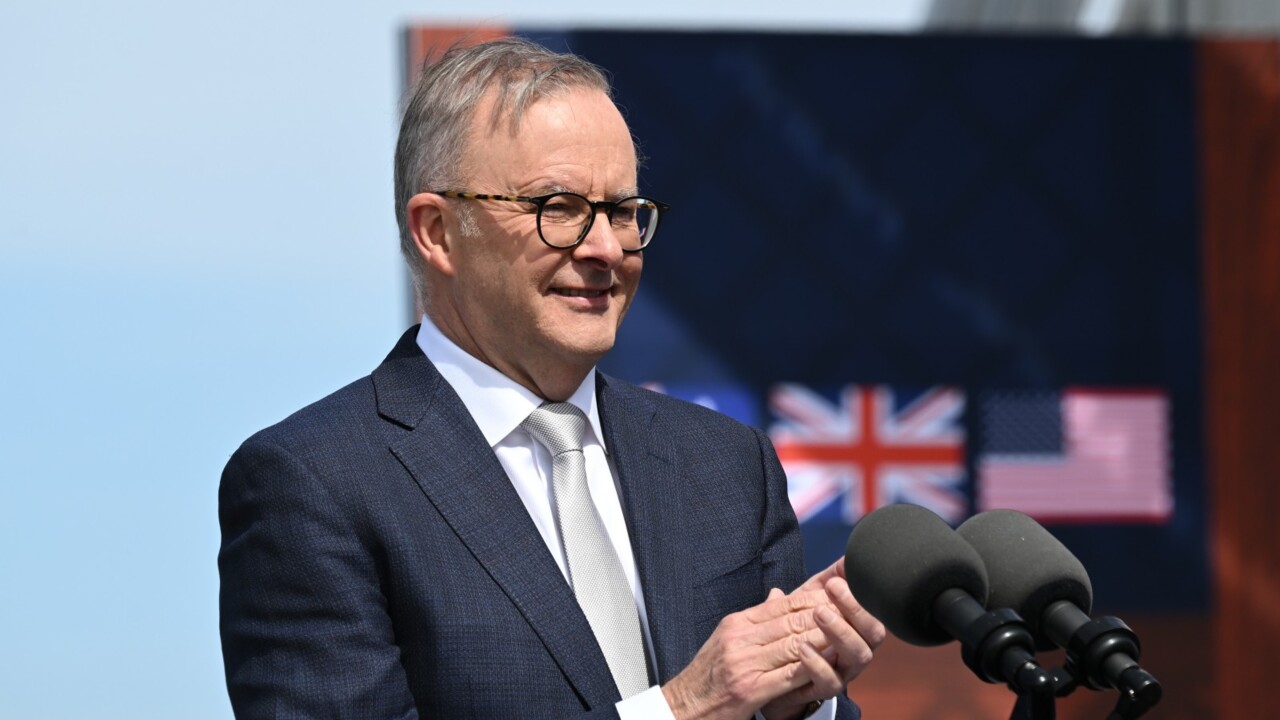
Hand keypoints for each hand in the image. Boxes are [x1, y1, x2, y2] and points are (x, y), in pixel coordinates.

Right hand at [661, 588, 838, 719]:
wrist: (683, 706)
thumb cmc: (708, 675)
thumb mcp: (727, 638)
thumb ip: (756, 619)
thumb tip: (778, 596)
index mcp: (737, 624)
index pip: (781, 604)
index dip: (812, 597)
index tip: (836, 593)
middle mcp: (740, 639)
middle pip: (791, 620)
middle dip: (824, 613)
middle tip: (851, 608)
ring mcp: (744, 663)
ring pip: (793, 644)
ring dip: (824, 638)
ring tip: (847, 632)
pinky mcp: (750, 689)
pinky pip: (788, 674)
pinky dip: (812, 667)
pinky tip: (830, 663)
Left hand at [759, 560, 885, 719]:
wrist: (776, 673)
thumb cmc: (800, 630)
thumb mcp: (810, 601)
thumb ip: (826, 580)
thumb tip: (846, 556)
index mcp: (857, 626)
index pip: (871, 609)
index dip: (859, 594)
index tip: (838, 578)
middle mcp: (858, 648)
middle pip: (874, 632)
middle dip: (856, 609)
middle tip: (832, 589)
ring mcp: (845, 670)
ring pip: (859, 655)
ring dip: (840, 631)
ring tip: (818, 614)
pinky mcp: (825, 689)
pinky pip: (830, 680)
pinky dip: (818, 663)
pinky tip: (803, 647)